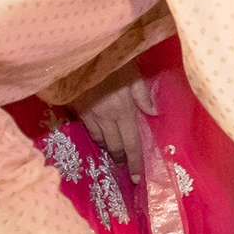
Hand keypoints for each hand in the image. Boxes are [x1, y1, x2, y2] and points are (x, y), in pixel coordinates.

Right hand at [69, 68, 155, 182]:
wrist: (80, 55)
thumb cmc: (111, 61)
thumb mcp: (133, 73)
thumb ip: (143, 94)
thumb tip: (155, 113)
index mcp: (124, 109)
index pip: (132, 143)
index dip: (135, 162)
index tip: (136, 178)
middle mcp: (107, 117)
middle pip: (116, 147)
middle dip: (122, 159)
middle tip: (125, 165)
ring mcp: (91, 116)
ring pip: (101, 142)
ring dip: (109, 150)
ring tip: (115, 153)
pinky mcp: (78, 112)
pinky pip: (90, 132)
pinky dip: (97, 139)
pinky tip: (101, 139)